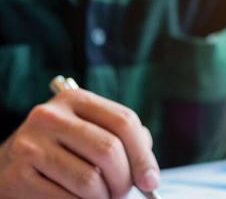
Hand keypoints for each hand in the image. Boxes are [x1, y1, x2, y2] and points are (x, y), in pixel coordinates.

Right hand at [0, 89, 158, 197]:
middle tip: (124, 193)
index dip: (143, 155)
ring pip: (90, 179)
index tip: (150, 180)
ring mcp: (31, 144)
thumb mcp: (89, 133)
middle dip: (124, 180)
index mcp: (75, 99)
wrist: (11, 167)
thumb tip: (148, 171)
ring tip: (101, 198)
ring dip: (103, 198)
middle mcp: (50, 116)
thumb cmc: (63, 152)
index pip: (124, 122)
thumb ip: (120, 139)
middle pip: (109, 149)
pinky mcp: (18, 175)